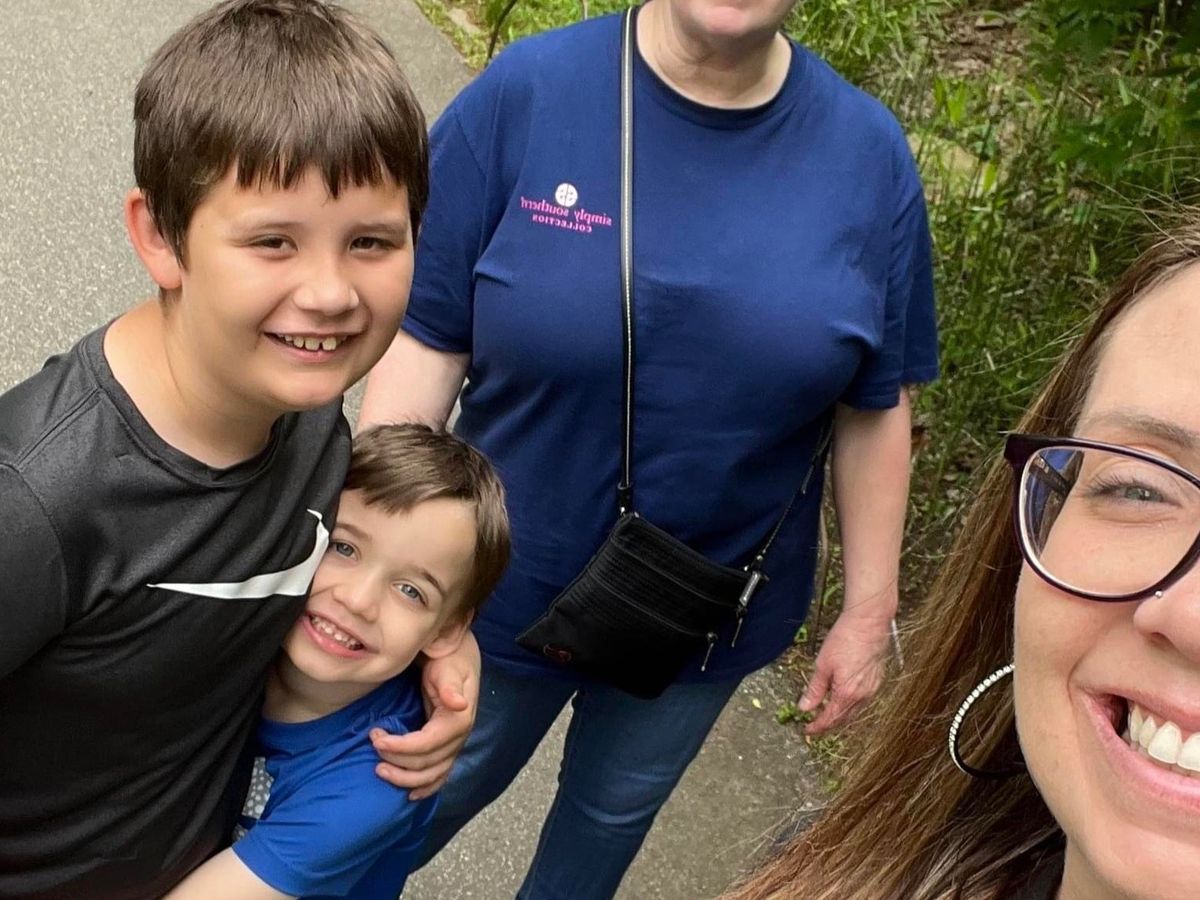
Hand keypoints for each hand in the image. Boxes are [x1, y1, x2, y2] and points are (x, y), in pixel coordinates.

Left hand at [371, 634, 480, 799]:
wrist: (458, 656)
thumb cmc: (450, 659)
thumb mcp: (448, 668)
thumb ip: (450, 687)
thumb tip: (459, 705)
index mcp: (459, 720)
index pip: (427, 744)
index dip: (400, 747)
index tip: (376, 738)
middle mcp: (460, 737)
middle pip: (427, 763)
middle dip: (397, 760)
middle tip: (373, 746)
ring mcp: (455, 744)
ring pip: (433, 775)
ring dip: (406, 779)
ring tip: (380, 771)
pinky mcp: (448, 746)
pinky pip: (440, 774)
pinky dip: (426, 787)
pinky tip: (410, 795)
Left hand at [798, 608, 890, 735]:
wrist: (869, 622)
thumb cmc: (845, 639)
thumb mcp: (822, 665)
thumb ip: (814, 690)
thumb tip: (804, 708)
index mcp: (847, 694)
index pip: (830, 719)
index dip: (817, 727)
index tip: (807, 731)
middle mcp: (863, 696)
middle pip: (843, 719)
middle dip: (828, 724)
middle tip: (814, 726)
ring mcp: (872, 689)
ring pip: (854, 711)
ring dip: (840, 716)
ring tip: (826, 715)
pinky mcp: (877, 680)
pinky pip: (863, 701)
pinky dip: (850, 705)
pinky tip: (843, 700)